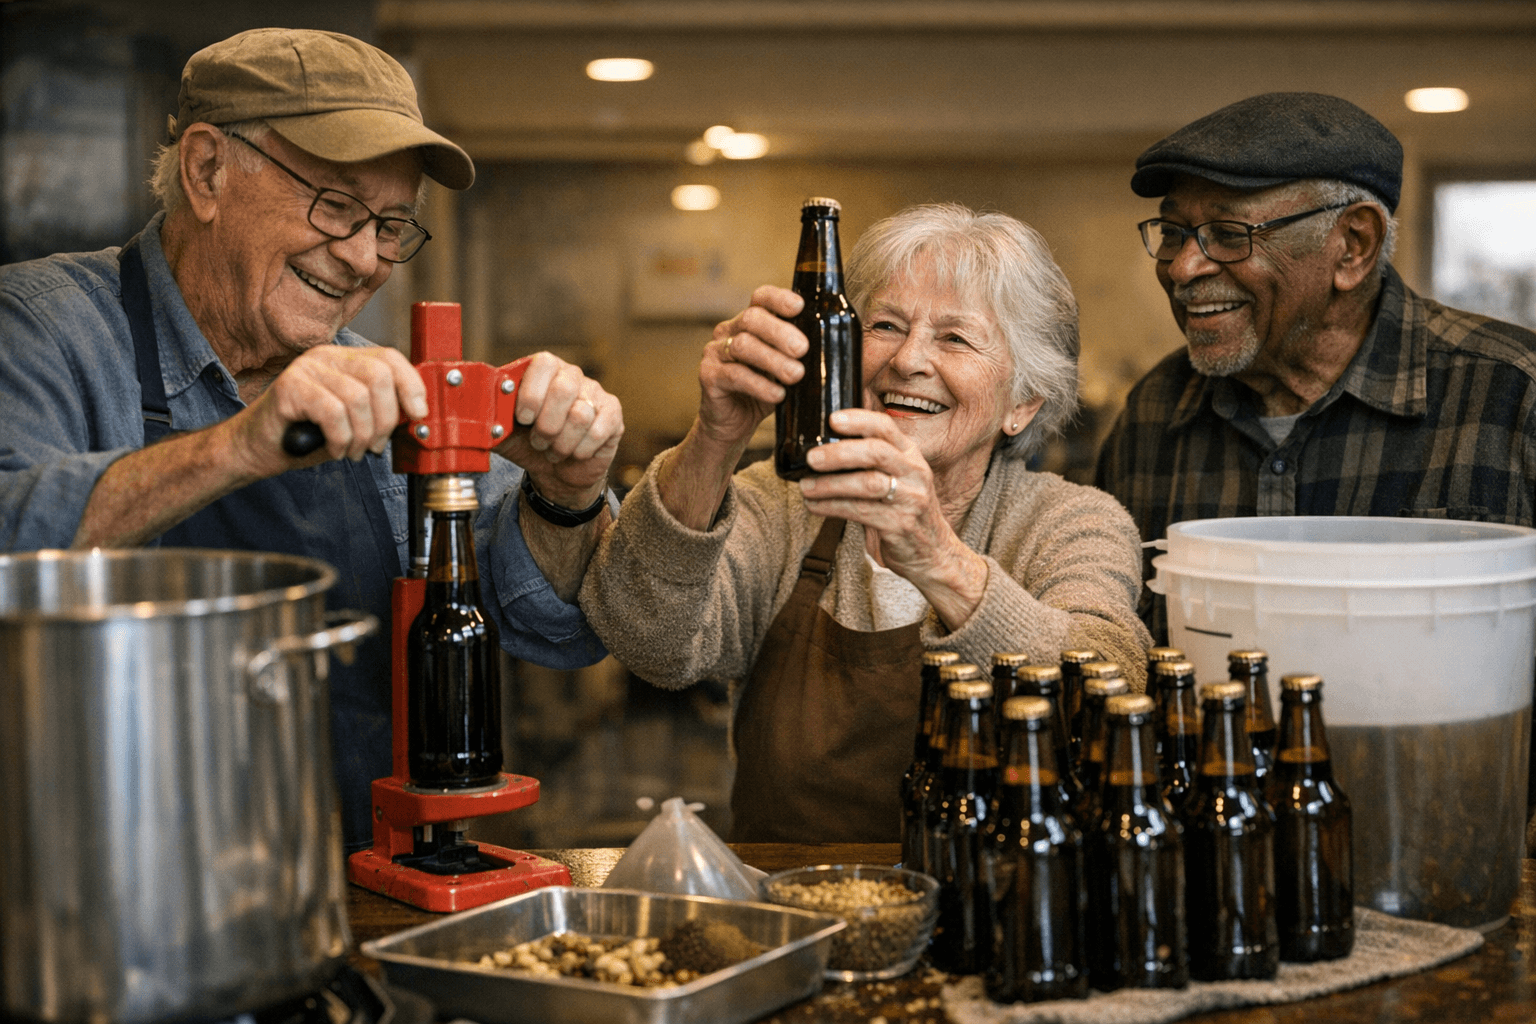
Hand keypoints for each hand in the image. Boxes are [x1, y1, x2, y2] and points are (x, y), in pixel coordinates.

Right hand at [234, 344, 427, 476]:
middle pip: (379, 376)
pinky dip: (340, 439)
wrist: (257, 449)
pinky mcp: (289, 387)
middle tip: (375, 445)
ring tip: (352, 450)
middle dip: (386, 419)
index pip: (390, 357)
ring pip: (358, 398)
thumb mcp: (355, 421)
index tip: (418, 414)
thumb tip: (418, 414)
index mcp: (343, 359)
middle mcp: (325, 356)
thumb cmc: (308, 436)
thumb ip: (382, 410)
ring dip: (362, 436)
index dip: (411, 385)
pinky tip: (334, 448)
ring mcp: (305, 369)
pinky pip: (333, 413)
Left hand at [495, 352, 622, 508]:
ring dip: (562, 442)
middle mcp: (572, 377)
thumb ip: (488, 421)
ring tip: (554, 450)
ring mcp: (595, 394)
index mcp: (544, 372)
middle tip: (538, 441)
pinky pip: (600, 430)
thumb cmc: (529, 447)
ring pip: (581, 415)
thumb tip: (469, 415)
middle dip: (546, 424)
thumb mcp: (503, 435)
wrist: (558, 474)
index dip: (532, 392)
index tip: (522, 418)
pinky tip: (575, 453)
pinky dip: (582, 449)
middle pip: (564, 389)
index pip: (543, 364)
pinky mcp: (613, 415)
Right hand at [697, 285, 806, 451]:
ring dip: (773, 360)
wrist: (732, 425)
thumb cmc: (765, 392)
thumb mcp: (786, 368)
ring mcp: (715, 352)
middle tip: (804, 349)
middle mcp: (728, 331)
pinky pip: (734, 375)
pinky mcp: (708, 376)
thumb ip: (803, 355)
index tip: (800, 307)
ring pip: (742, 345)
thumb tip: (847, 347)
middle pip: (752, 318)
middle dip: (780, 332)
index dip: (779, 298)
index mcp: (749, 323)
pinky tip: (778, 395)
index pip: (761, 297)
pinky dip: (759, 385)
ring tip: (796, 376)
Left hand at [796, 408, 978, 589]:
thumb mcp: (898, 477)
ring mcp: (910, 499)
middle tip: (812, 457)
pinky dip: (832, 507)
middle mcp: (914, 472)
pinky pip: (861, 512)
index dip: (859, 420)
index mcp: (910, 455)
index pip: (886, 427)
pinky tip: (815, 505)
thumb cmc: (905, 510)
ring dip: (831, 484)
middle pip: (876, 452)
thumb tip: (822, 450)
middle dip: (839, 453)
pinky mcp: (900, 524)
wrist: (934, 552)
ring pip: (867, 483)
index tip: (833, 419)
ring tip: (806, 486)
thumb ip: (871, 462)